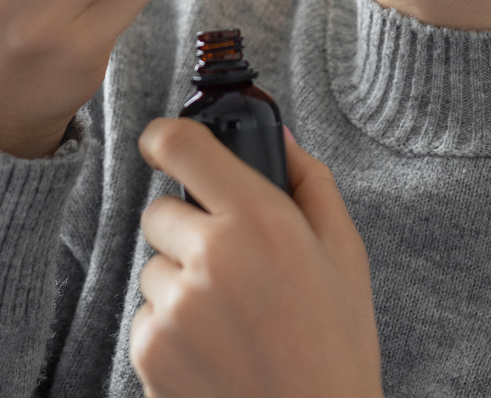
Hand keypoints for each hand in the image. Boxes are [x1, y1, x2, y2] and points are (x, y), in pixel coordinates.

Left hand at [130, 119, 382, 397]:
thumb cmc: (338, 347)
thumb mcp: (345, 253)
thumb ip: (309, 182)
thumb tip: (277, 137)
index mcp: (259, 220)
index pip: (182, 146)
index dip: (165, 137)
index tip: (162, 144)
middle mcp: (209, 256)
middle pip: (159, 211)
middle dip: (188, 228)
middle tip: (231, 265)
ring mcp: (175, 308)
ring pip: (153, 268)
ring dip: (180, 282)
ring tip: (231, 320)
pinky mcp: (150, 354)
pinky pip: (146, 317)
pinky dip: (170, 330)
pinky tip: (216, 352)